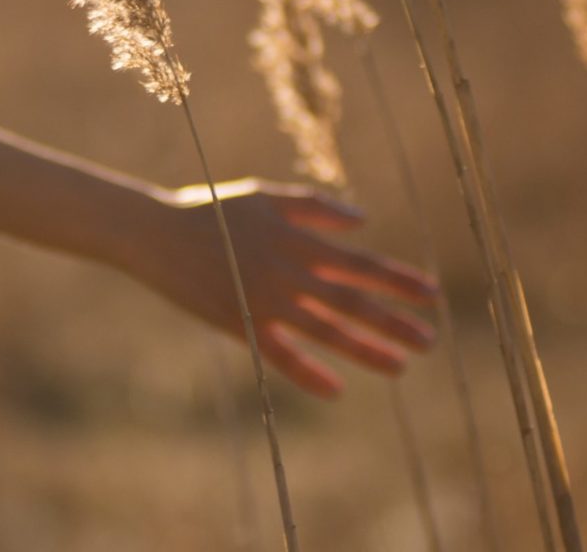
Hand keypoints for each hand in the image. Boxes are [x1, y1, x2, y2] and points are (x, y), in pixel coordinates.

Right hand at [126, 178, 437, 397]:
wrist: (155, 234)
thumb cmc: (213, 209)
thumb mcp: (265, 196)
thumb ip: (315, 207)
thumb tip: (363, 222)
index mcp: (297, 239)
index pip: (359, 264)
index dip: (397, 279)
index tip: (431, 293)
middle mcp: (287, 272)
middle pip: (351, 302)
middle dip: (394, 321)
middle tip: (430, 340)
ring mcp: (264, 301)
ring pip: (325, 331)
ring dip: (366, 349)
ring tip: (401, 367)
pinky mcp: (240, 325)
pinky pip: (279, 355)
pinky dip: (308, 372)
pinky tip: (336, 390)